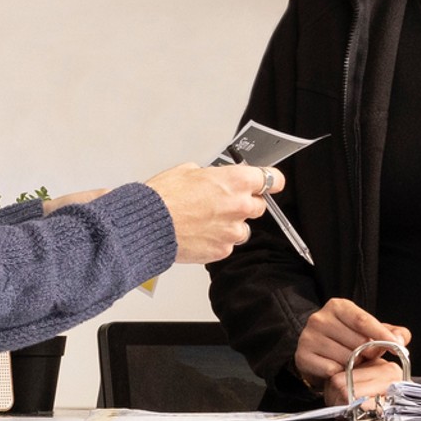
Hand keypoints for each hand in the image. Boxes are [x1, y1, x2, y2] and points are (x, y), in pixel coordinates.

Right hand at [143, 163, 271, 265]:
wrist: (148, 224)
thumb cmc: (164, 197)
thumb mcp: (188, 170)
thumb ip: (211, 175)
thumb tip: (213, 179)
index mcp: (236, 180)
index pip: (273, 179)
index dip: (270, 181)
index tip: (269, 184)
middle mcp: (240, 205)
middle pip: (259, 206)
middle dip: (245, 204)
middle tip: (224, 204)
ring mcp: (233, 230)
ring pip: (243, 229)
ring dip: (230, 225)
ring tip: (206, 222)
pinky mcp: (222, 250)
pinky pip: (227, 245)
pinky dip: (216, 241)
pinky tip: (199, 234)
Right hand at [294, 299, 410, 401]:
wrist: (318, 355)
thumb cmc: (347, 341)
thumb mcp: (369, 331)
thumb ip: (390, 332)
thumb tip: (402, 338)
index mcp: (337, 307)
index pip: (362, 320)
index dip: (382, 335)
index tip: (397, 346)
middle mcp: (319, 319)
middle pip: (356, 341)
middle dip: (368, 353)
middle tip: (366, 357)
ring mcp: (308, 337)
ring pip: (345, 358)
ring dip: (353, 365)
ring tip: (351, 362)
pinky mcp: (302, 356)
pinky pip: (331, 370)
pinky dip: (340, 373)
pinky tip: (338, 369)